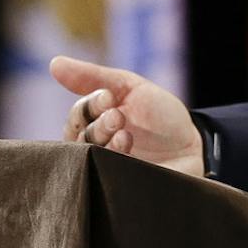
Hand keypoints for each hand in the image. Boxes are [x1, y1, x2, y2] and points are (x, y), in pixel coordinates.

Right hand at [50, 55, 204, 175]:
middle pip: (78, 136)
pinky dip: (112, 155)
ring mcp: (105, 166)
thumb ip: (93, 77)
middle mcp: (96, 145)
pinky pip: (102, 173)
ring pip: (87, 156)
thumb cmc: (162, 117)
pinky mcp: (115, 184)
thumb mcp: (130, 87)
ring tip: (123, 130)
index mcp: (96, 121)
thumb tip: (53, 62)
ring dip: (102, 139)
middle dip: (96, 123)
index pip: (77, 114)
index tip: (108, 96)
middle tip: (117, 116)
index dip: (89, 105)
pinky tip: (126, 145)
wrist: (194, 147)